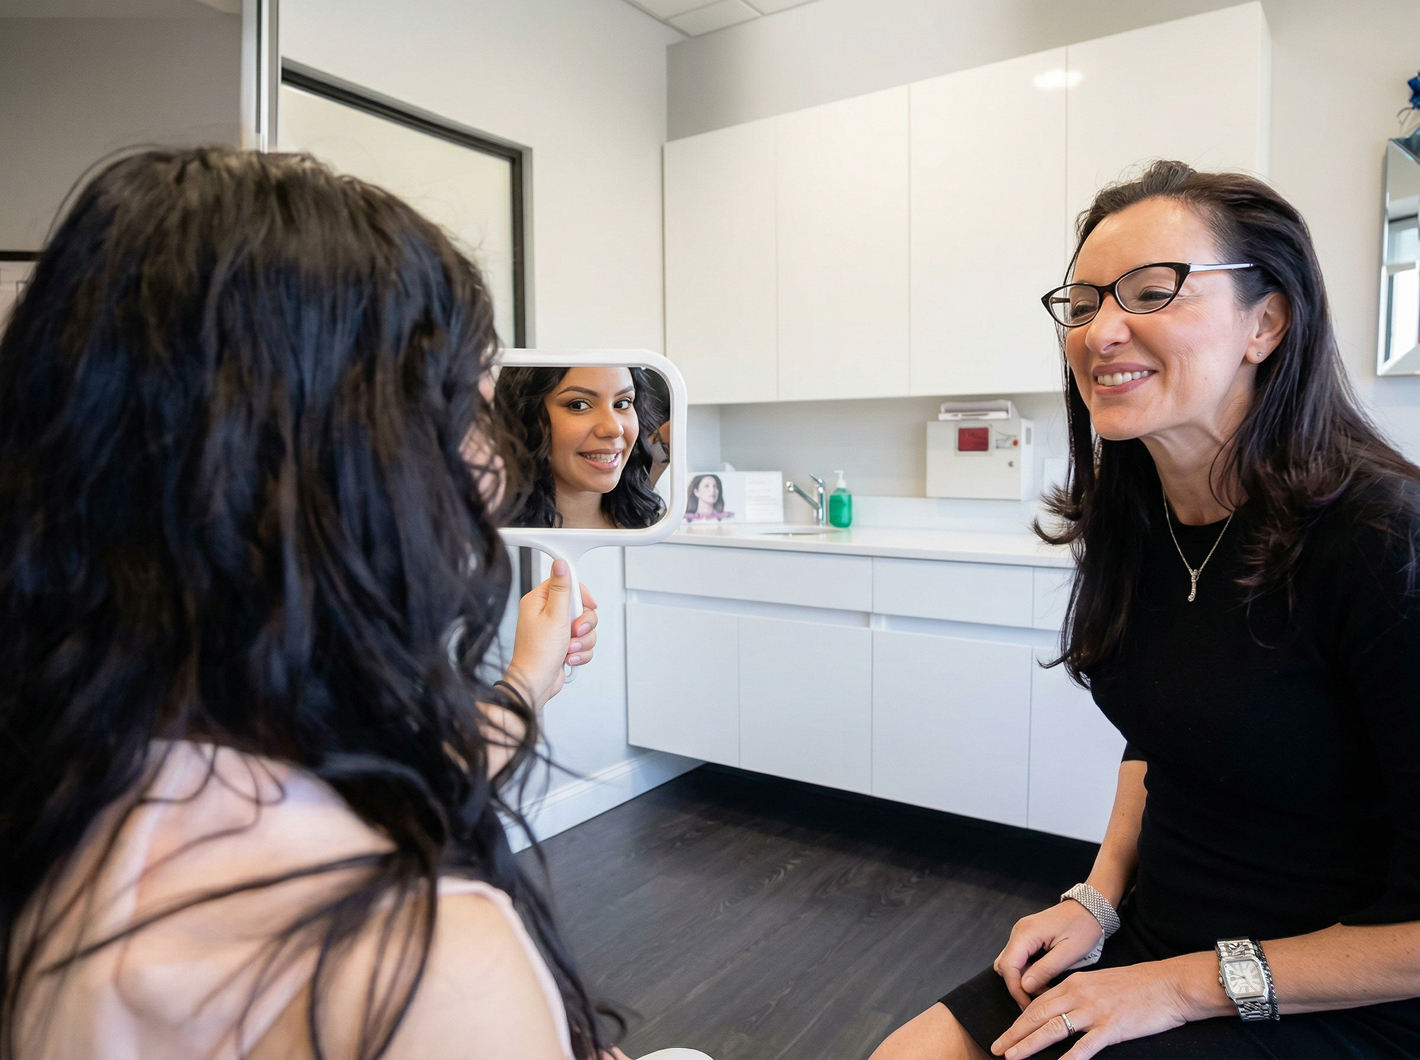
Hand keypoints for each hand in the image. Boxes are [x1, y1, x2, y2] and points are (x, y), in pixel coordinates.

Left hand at [503, 559, 597, 710]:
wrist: (536, 683)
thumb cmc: (538, 653)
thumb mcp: (554, 615)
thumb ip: (562, 589)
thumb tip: (560, 564)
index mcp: (538, 602)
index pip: (566, 584)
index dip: (581, 595)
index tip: (587, 605)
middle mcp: (546, 614)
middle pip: (579, 607)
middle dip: (583, 623)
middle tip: (574, 631)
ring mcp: (555, 631)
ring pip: (584, 627)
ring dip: (582, 641)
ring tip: (569, 648)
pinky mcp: (562, 645)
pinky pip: (582, 643)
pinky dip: (579, 652)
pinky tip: (568, 657)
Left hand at [990, 960, 1195, 1059]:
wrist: (1169, 984)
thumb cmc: (1137, 985)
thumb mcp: (1100, 982)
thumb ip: (1078, 994)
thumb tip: (1058, 1010)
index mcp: (1075, 983)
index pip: (1038, 1003)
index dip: (1018, 1020)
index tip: (1005, 1034)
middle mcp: (1079, 994)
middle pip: (1038, 1015)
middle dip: (1014, 1033)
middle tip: (996, 1047)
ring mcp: (1095, 1011)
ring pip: (1054, 1029)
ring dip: (1029, 1044)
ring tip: (1012, 1056)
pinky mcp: (1112, 1027)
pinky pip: (1085, 1045)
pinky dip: (1069, 1058)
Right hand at [994, 901, 1104, 1008]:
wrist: (1090, 908)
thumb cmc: (1083, 928)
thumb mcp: (1069, 953)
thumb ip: (1045, 969)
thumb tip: (1025, 987)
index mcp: (1026, 933)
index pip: (1008, 966)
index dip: (1016, 989)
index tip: (1029, 1005)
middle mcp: (1018, 931)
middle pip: (1005, 965)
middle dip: (1018, 986)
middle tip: (1038, 998)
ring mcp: (1021, 932)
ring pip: (1010, 962)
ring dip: (1022, 979)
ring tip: (1042, 989)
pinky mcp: (1027, 936)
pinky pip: (1019, 958)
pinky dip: (1026, 971)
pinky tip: (1042, 979)